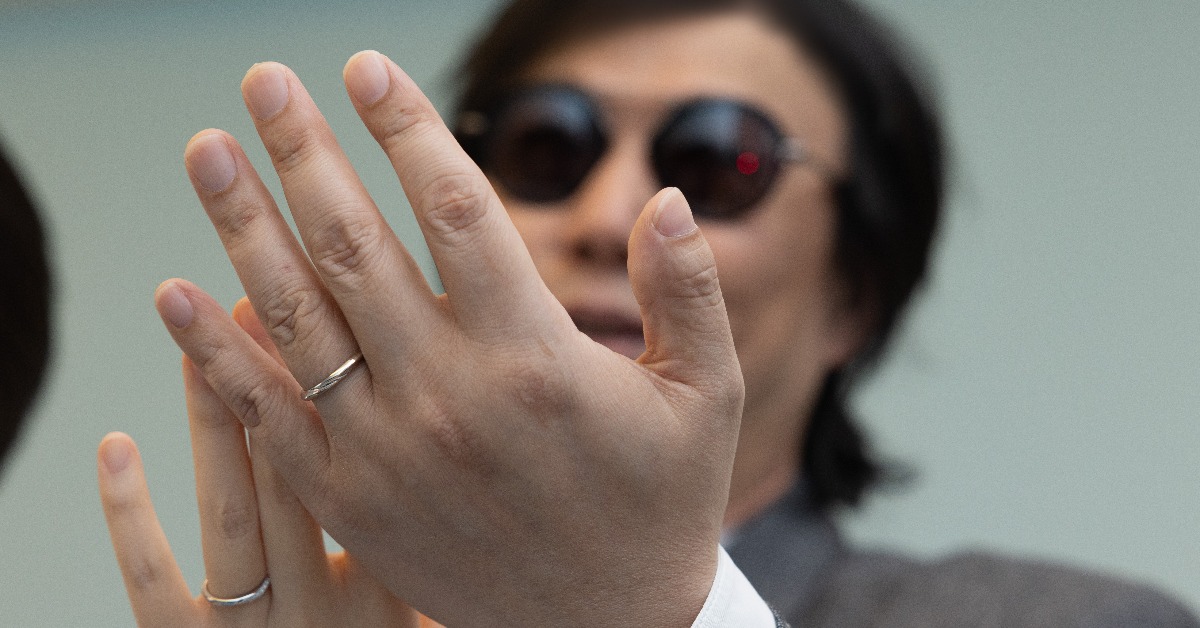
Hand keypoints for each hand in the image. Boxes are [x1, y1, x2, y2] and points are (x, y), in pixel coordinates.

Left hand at [97, 311, 421, 626]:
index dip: (341, 393)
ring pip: (230, 512)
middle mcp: (319, 603)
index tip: (332, 317)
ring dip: (212, 421)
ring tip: (195, 349)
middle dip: (272, 380)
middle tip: (257, 301)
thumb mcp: (418, 590)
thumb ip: (423, 525)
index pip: (365, 471)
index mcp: (384, 580)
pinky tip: (116, 447)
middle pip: (293, 474)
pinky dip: (128, 513)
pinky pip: (151, 580)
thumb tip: (431, 432)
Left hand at [156, 51, 743, 626]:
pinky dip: (215, 352)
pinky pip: (267, 415)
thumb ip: (690, 291)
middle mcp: (450, 396)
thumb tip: (663, 196)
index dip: (408, 131)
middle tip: (264, 83)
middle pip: (356, 247)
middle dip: (305, 153)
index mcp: (537, 359)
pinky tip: (177, 293)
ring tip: (206, 154)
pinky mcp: (351, 501)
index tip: (368, 70)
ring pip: (296, 318)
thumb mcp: (708, 397)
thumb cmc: (660, 506)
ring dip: (244, 227)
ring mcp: (388, 451)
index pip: (458, 213)